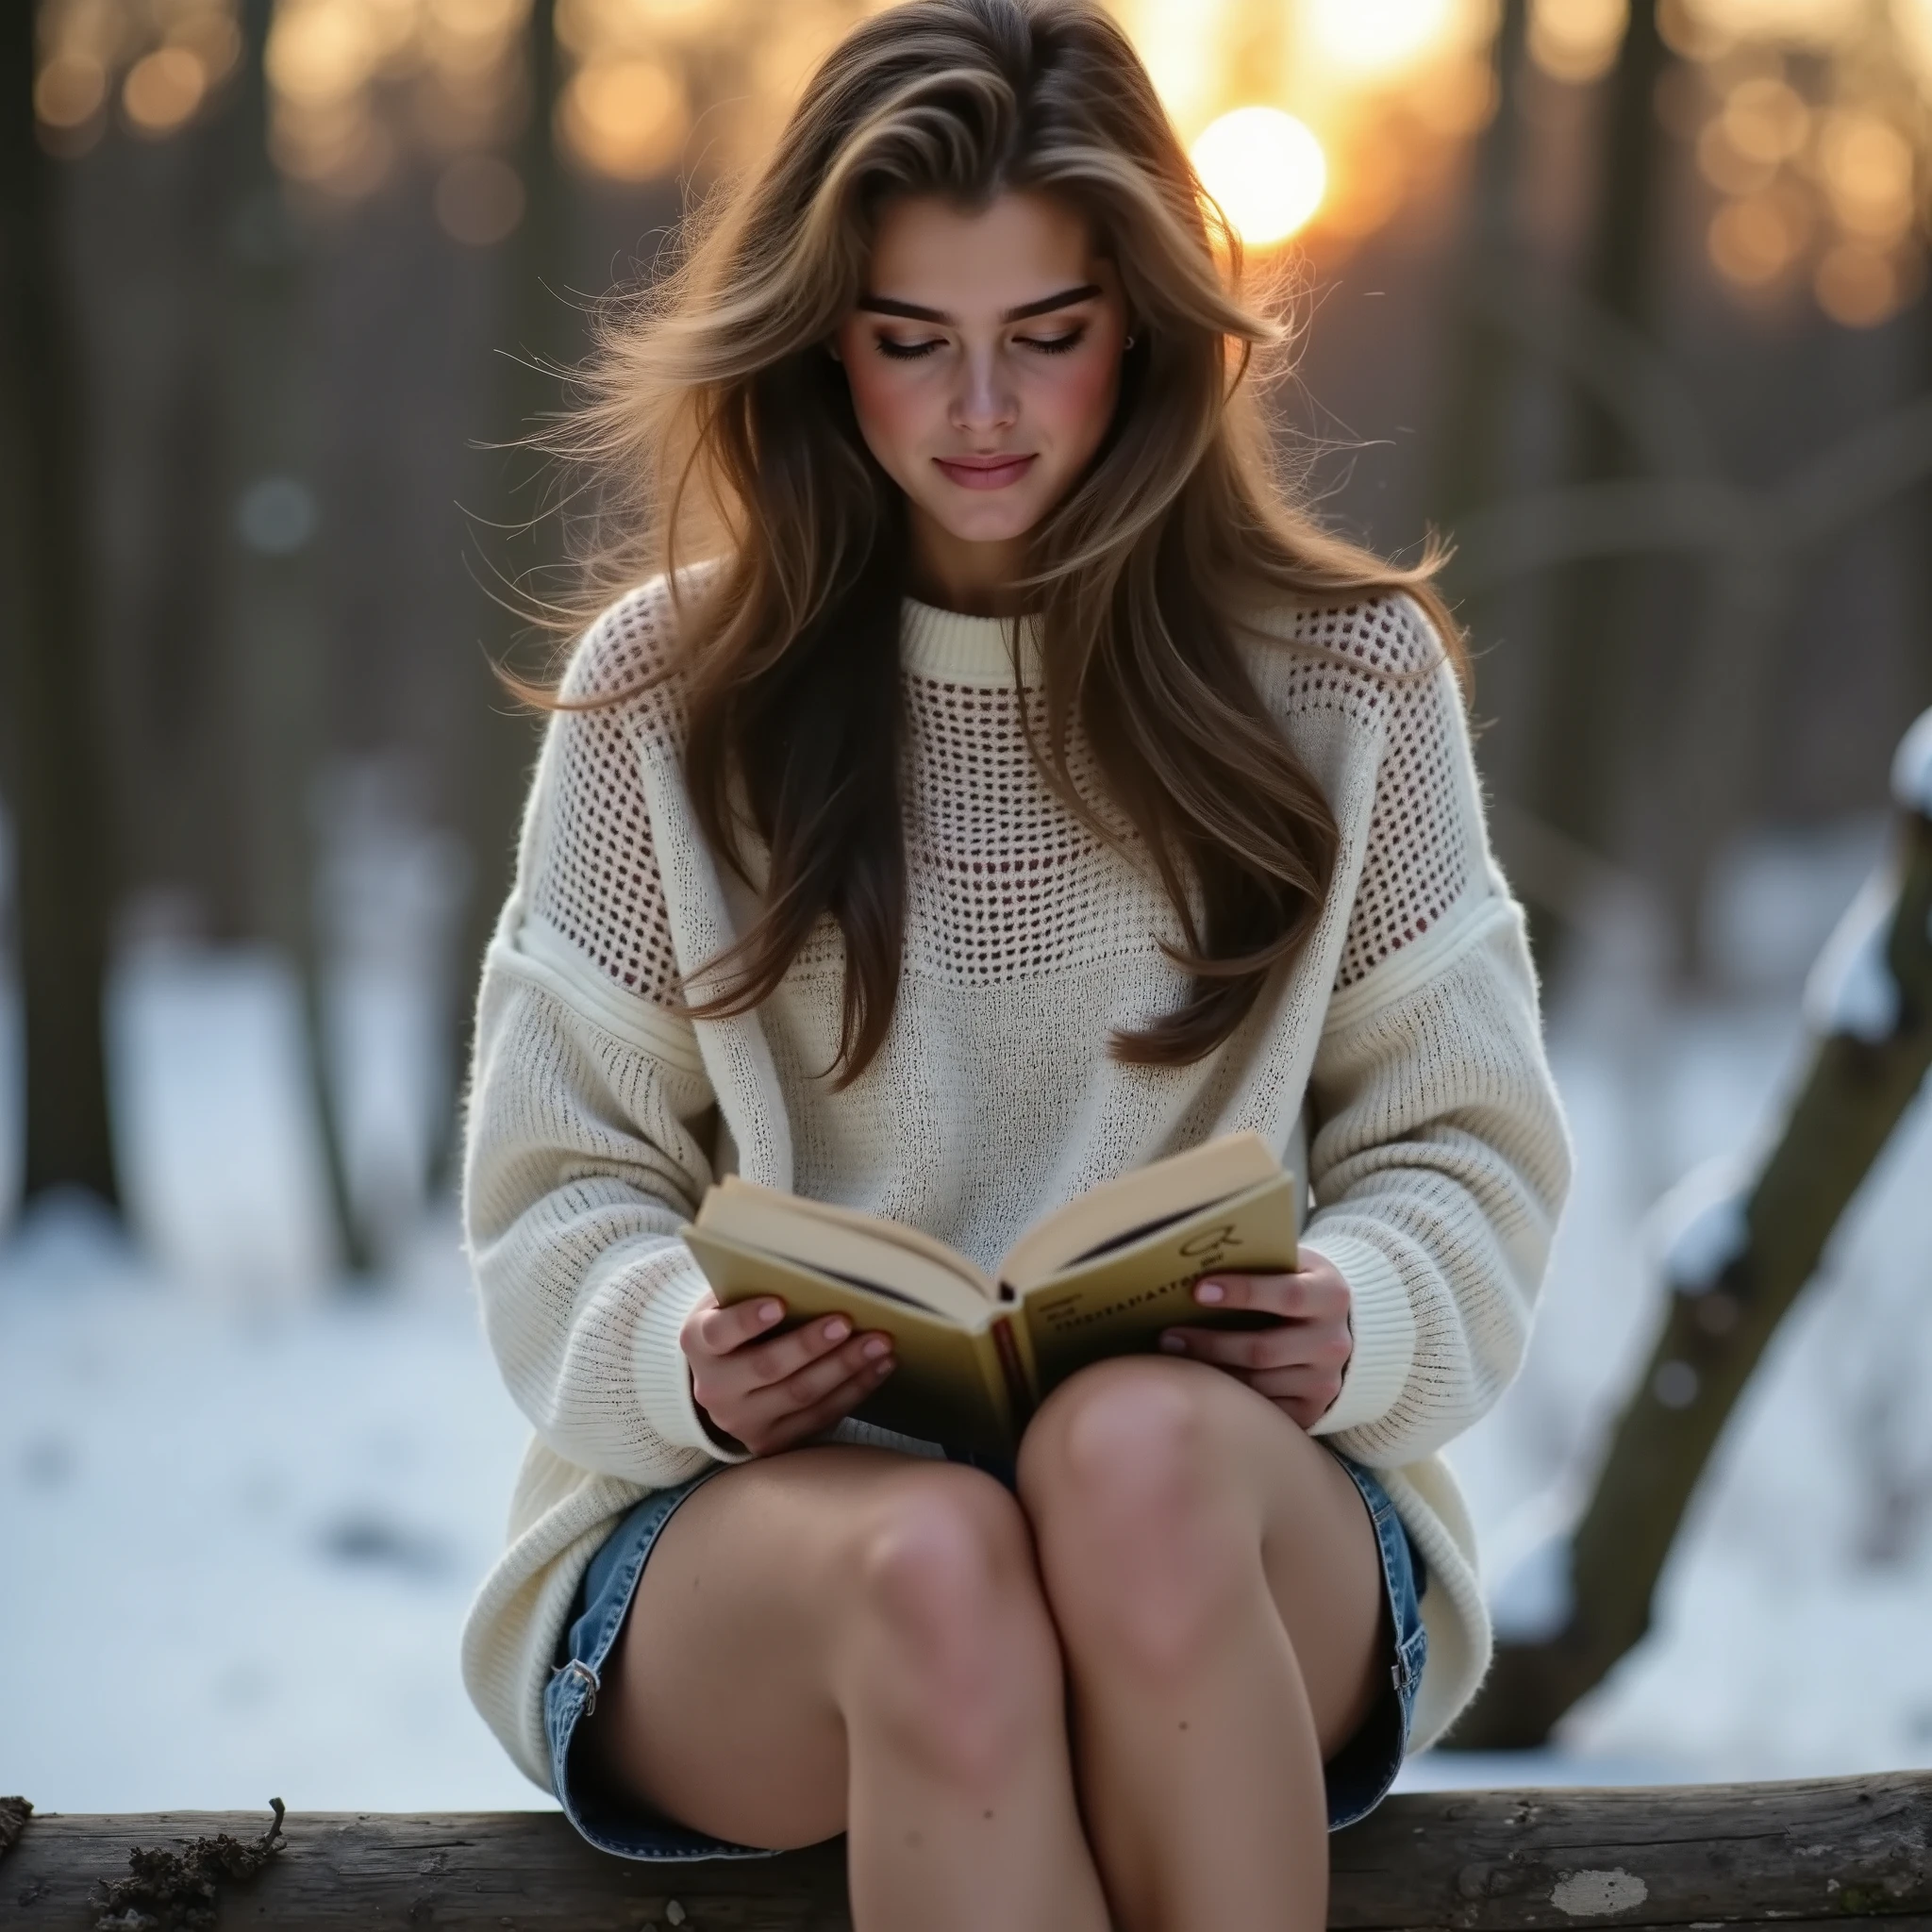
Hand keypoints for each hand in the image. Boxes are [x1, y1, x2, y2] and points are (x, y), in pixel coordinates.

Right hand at [680, 1293, 895, 1456]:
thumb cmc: (739, 1322)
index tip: (780, 1304)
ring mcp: (741, 1422)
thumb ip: (758, 1287)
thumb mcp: (733, 1300)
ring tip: (878, 1343)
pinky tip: (878, 1367)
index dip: (748, 1320)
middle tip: (847, 1321)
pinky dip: (854, 1391)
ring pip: (800, 1396)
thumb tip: (818, 1271)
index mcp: (698, 1343)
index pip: (719, 1333)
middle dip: (811, 1344)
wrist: (723, 1375)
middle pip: (767, 1367)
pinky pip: (819, 1418)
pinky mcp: (770, 1443)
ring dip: (844, 1368)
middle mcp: (714, 1389)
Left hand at [1157, 1252, 1352, 1430]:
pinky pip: (1261, 1410)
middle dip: (1210, 1344)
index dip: (1242, 1292)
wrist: (1341, 1328)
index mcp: (1331, 1296)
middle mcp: (1333, 1343)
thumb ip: (1259, 1262)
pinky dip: (1228, 1398)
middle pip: (1263, 1350)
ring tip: (1174, 1360)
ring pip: (1257, 1386)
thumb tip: (1195, 1262)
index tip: (1198, 1290)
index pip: (1287, 1295)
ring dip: (1211, 1374)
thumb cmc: (1299, 1286)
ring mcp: (1324, 1382)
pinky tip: (1202, 1384)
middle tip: (1169, 1337)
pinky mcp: (1312, 1410)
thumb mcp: (1293, 1265)